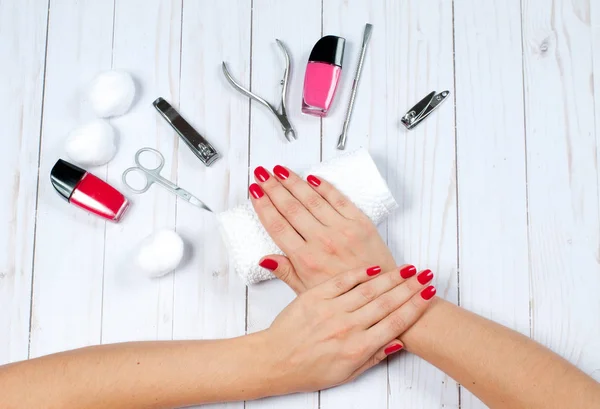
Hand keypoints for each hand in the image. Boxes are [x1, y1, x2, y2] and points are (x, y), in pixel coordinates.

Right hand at [250, 165, 395, 292]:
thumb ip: (286, 272)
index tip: (255, 192)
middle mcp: (322, 241)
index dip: (263, 206)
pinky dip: (324, 187)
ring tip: (279, 171)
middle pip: (291, 208)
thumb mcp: (308, 292)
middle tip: (262, 174)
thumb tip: (264, 259)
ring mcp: (342, 229)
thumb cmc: (346, 294)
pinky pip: (338, 199)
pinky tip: (311, 178)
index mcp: (306, 259)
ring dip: (293, 182)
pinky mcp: (361, 222)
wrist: (381, 292)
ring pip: (312, 199)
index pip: (278, 226)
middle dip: (273, 188)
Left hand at [262, 264, 435, 393]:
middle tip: (427, 275)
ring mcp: (330, 309)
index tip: (429, 294)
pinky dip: (359, 273)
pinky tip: (374, 268)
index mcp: (357, 348)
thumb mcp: (347, 373)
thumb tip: (398, 341)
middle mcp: (347, 327)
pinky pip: (341, 281)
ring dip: (391, 278)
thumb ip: (374, 356)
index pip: (395, 323)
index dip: (416, 307)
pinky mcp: (314, 296)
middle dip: (410, 288)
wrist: (275, 360)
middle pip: (387, 303)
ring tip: (408, 269)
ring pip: (368, 290)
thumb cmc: (309, 370)